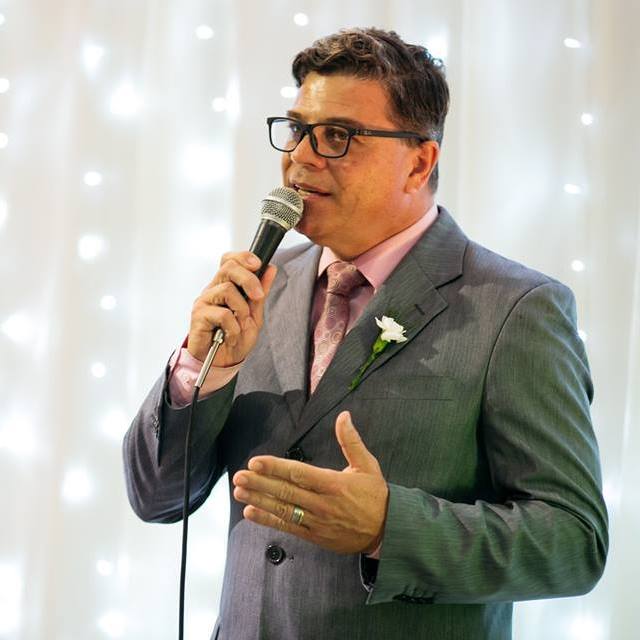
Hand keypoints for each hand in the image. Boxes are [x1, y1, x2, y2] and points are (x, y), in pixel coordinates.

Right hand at [187, 251, 276, 366]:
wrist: (221, 363)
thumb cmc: (235, 339)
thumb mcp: (255, 315)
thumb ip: (260, 293)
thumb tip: (271, 269)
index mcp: (225, 286)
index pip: (229, 260)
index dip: (243, 257)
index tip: (259, 265)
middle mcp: (213, 290)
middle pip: (229, 268)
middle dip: (249, 279)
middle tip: (257, 296)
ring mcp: (204, 301)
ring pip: (227, 289)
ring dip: (242, 310)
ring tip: (241, 325)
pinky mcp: (198, 316)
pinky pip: (222, 314)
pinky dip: (233, 327)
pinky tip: (231, 336)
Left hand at [232, 411, 388, 554]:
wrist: (388, 531)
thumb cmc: (376, 495)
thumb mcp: (367, 465)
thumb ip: (351, 441)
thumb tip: (344, 416)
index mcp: (334, 484)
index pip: (299, 474)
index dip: (276, 468)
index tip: (256, 462)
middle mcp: (323, 504)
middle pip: (286, 492)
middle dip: (260, 483)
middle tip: (238, 476)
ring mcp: (317, 522)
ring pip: (283, 510)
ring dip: (259, 500)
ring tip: (239, 492)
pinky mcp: (314, 536)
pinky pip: (288, 526)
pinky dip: (268, 520)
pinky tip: (251, 512)